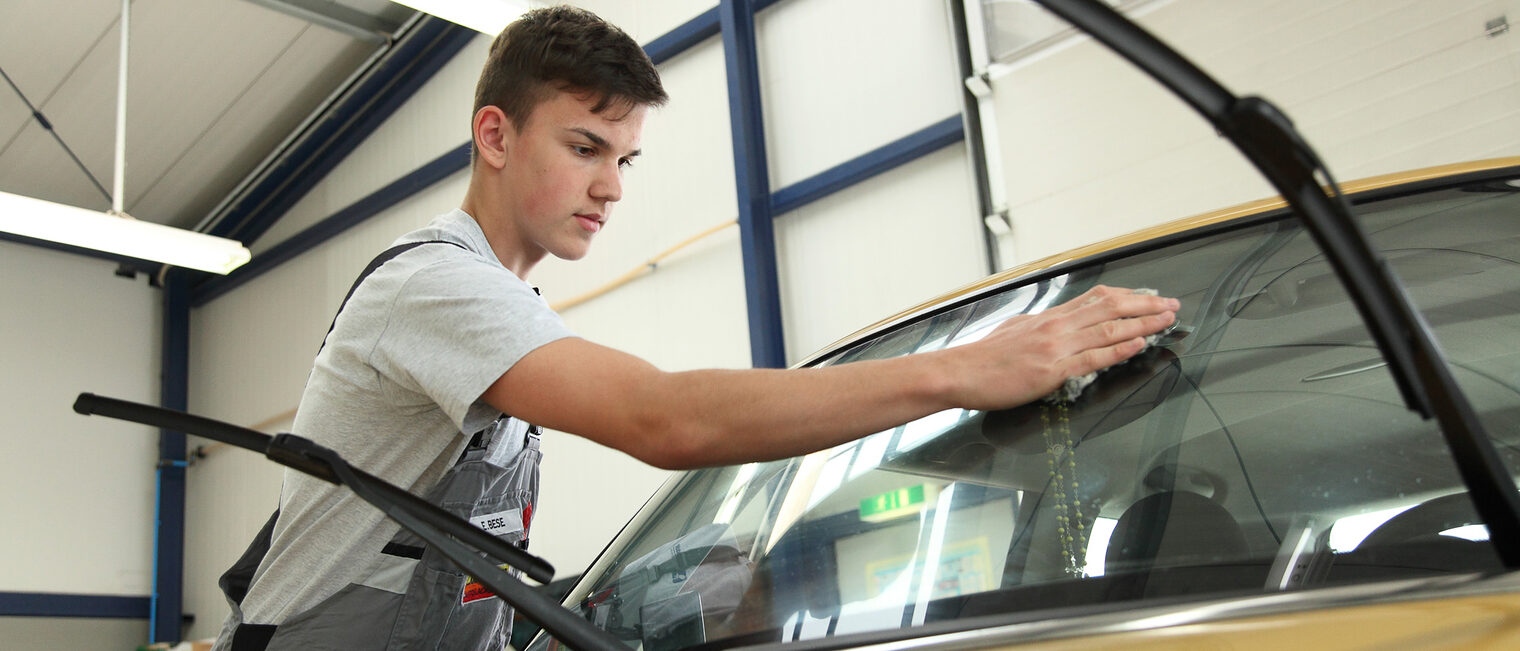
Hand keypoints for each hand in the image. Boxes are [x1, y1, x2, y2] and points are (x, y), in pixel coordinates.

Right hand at [945, 285, 1177, 410]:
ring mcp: (1056, 347)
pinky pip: (1094, 358)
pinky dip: (1119, 349)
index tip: (1149, 296)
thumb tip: (1053, 325)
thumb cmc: (984, 357)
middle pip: (1111, 307)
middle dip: (1146, 305)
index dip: (1129, 295)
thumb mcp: (1014, 330)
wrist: (960, 371)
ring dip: (1143, 323)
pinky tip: (1139, 343)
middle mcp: (1057, 326)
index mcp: (1049, 317)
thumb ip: (1039, 326)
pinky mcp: (1053, 370)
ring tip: (1167, 320)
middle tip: (1171, 304)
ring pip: (1109, 329)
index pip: (1097, 299)